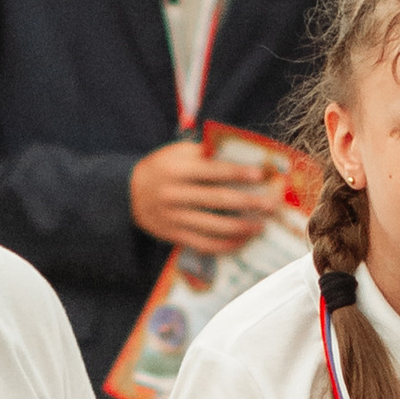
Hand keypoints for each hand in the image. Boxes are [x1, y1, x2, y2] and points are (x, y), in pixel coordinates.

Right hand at [128, 140, 281, 253]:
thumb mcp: (176, 153)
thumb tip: (240, 154)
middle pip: (218, 200)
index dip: (238, 173)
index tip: (261, 175)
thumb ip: (204, 153)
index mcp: (177, 169)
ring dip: (242, 228)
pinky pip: (205, 244)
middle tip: (271, 205)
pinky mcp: (175, 236)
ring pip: (214, 226)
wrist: (128, 194)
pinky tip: (243, 241)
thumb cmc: (161, 168)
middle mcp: (175, 194)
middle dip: (249, 203)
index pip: (212, 171)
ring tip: (262, 226)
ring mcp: (174, 218)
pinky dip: (226, 245)